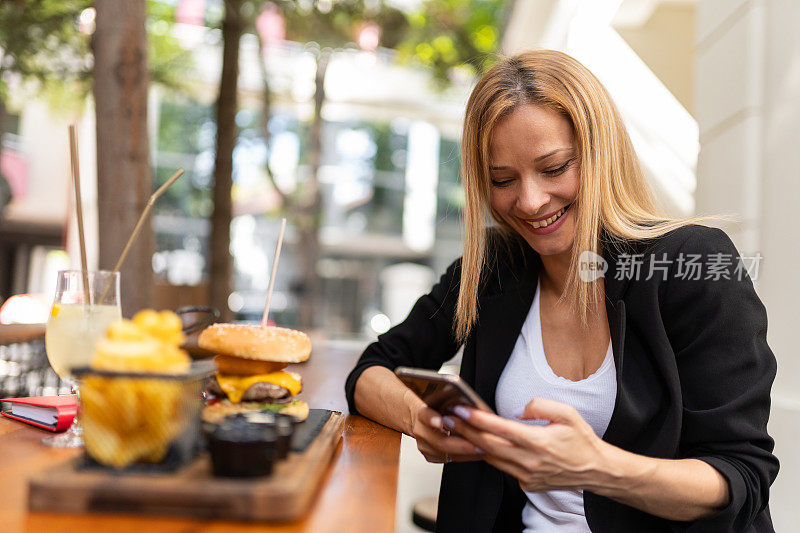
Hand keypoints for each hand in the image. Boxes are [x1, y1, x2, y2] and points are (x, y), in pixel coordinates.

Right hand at [409, 402, 484, 463]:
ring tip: (484, 449)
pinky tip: (478, 453)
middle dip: (462, 445)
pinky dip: (465, 456)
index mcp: (420, 412)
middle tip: (480, 445)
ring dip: (467, 453)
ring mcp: (423, 445)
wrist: (412, 414)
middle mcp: (420, 430)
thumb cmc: (429, 402)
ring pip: (446, 454)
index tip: (441, 421)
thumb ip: (449, 398)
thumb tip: (470, 403)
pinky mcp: (430, 455)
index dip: (432, 419)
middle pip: (439, 442)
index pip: (424, 415)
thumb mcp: (436, 396)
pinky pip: (449, 458)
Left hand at [449, 398, 610, 490]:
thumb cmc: (581, 440)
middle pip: (487, 445)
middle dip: (464, 430)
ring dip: (473, 444)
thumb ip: (539, 406)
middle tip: (448, 417)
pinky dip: (491, 455)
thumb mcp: (566, 413)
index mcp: (538, 442)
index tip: (461, 409)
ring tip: (458, 428)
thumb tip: (515, 411)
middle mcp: (529, 462)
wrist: (596, 470)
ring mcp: (527, 476)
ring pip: (491, 459)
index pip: (499, 428)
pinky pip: (503, 468)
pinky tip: (481, 444)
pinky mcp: (527, 485)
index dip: (477, 418)